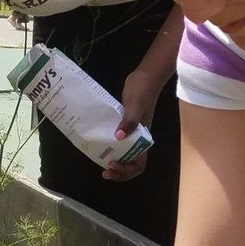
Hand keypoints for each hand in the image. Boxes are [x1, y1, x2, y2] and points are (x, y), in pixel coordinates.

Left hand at [103, 68, 160, 182]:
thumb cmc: (144, 90)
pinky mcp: (125, 122)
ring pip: (123, 152)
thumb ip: (129, 121)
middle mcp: (138, 138)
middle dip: (118, 170)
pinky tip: (98, 142)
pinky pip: (117, 139)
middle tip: (104, 170)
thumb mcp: (135, 106)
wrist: (146, 75)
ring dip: (113, 159)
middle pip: (130, 162)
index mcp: (143, 138)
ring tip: (100, 160)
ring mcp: (131, 130)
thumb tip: (118, 138)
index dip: (127, 170)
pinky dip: (110, 144)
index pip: (139, 164)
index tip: (113, 165)